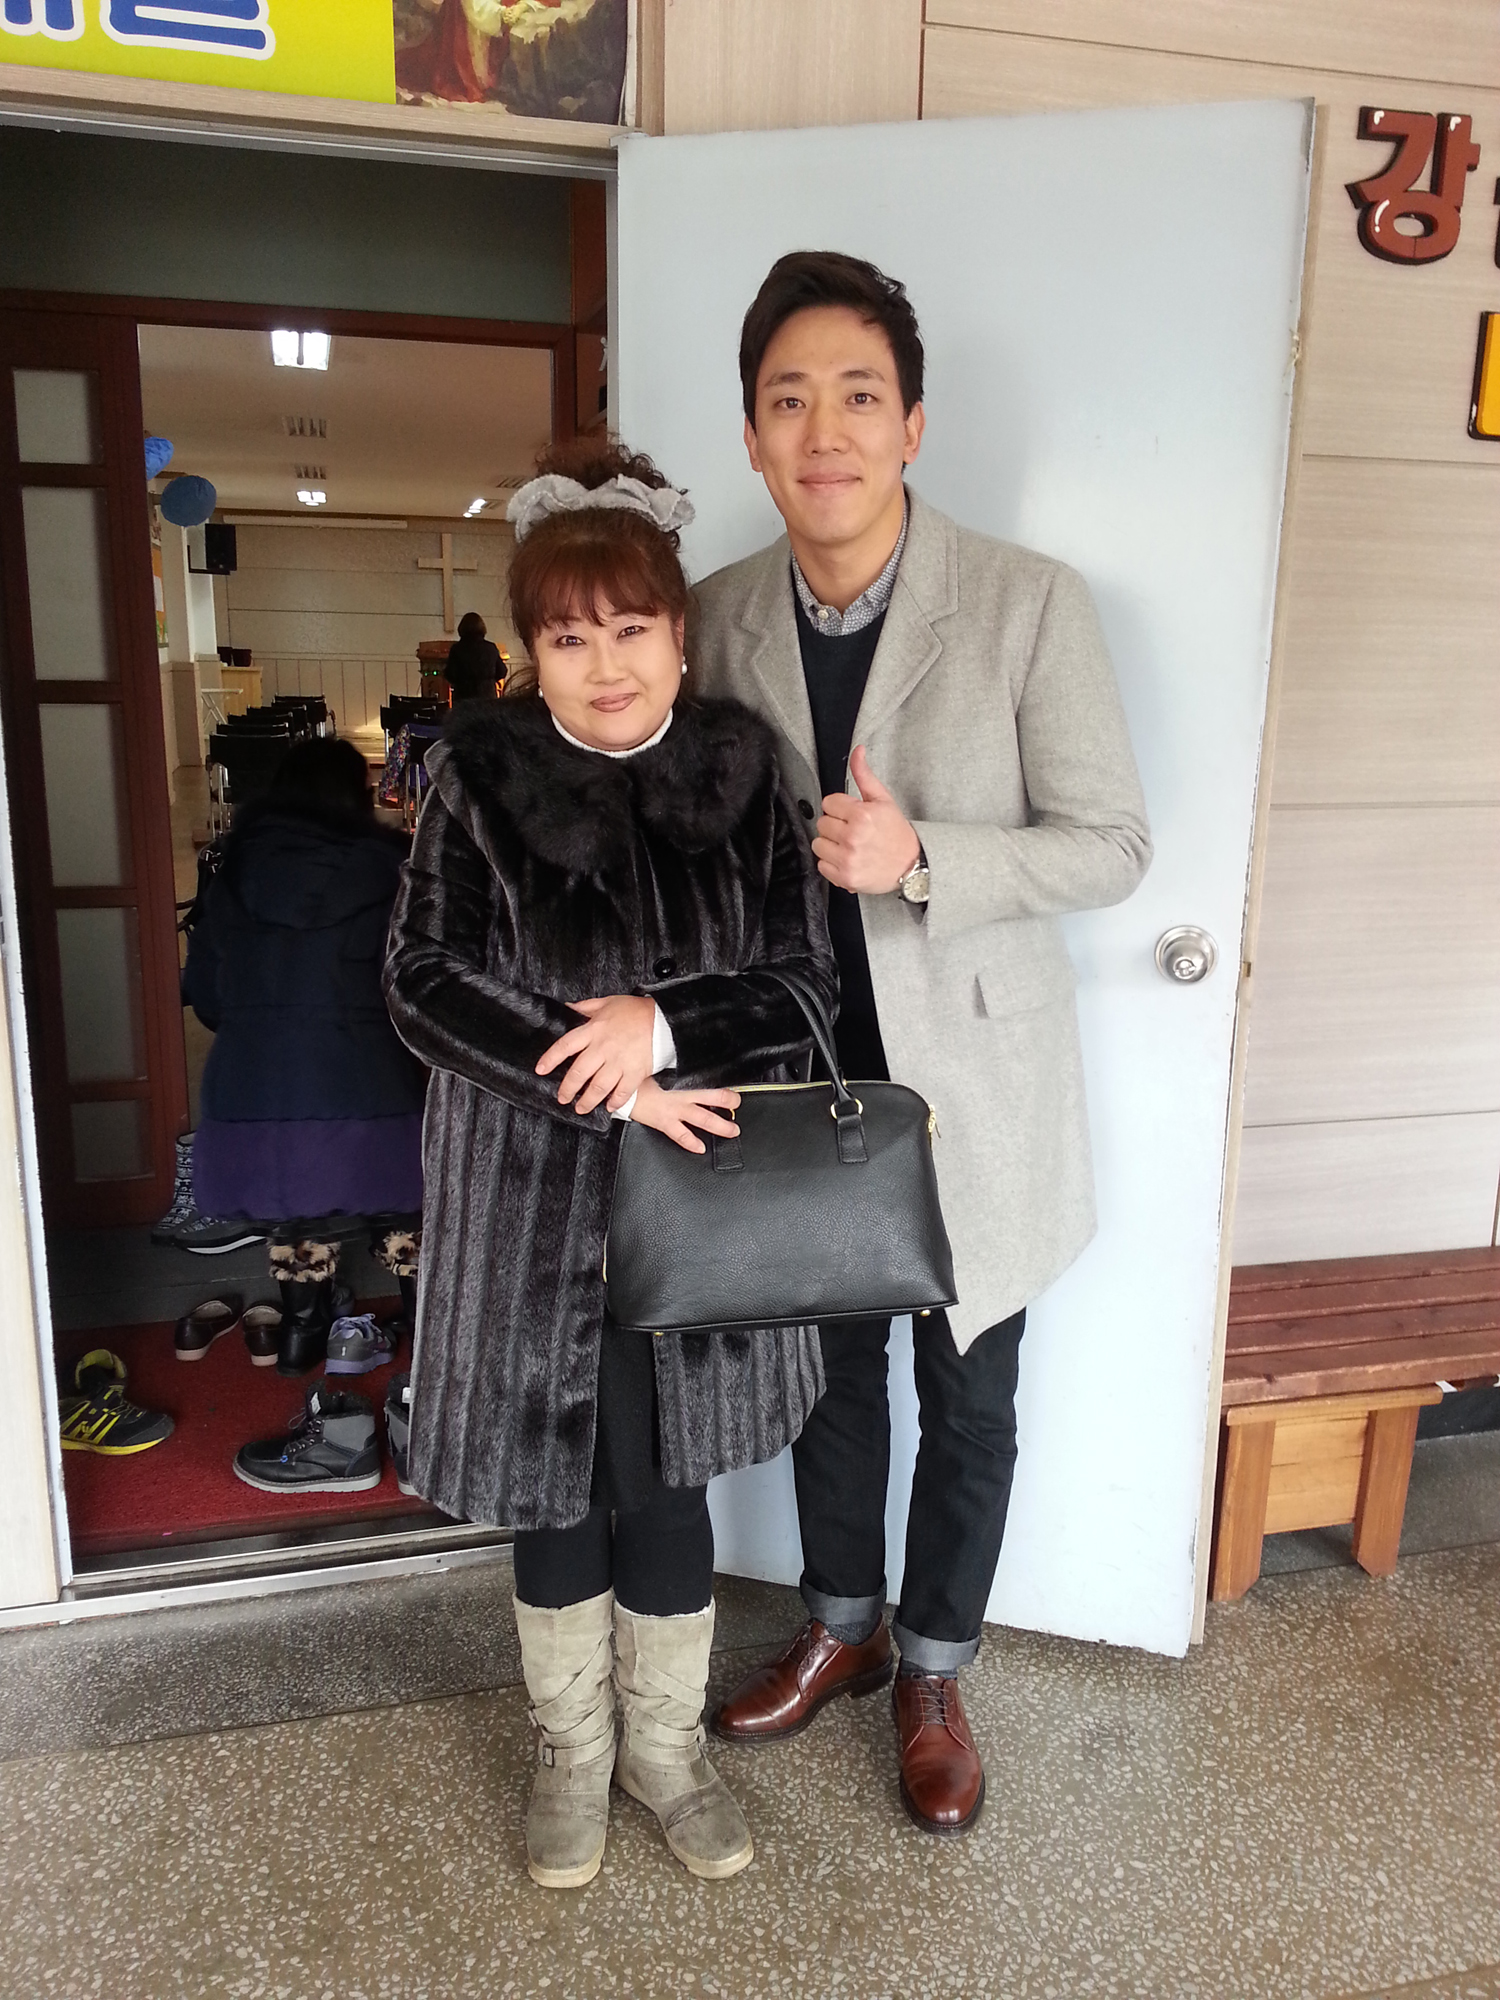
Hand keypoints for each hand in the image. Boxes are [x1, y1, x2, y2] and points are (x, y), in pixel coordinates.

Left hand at [536, 994, 655, 1114]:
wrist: (665, 1019)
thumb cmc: (636, 1010)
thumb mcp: (608, 1002)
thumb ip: (586, 1007)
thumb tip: (568, 1008)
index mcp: (594, 1030)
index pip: (565, 1046)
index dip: (550, 1059)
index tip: (541, 1070)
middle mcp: (603, 1048)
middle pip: (578, 1073)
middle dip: (567, 1089)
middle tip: (563, 1098)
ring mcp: (619, 1062)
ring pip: (597, 1087)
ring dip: (587, 1101)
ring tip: (581, 1108)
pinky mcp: (635, 1072)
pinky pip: (622, 1092)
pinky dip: (615, 1102)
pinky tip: (609, 1107)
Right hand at [628, 1078, 740, 1153]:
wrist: (622, 1094)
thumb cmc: (639, 1082)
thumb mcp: (658, 1072)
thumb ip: (674, 1073)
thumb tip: (683, 1068)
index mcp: (682, 1085)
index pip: (708, 1084)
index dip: (723, 1087)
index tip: (734, 1090)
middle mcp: (681, 1098)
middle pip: (712, 1099)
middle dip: (728, 1103)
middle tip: (737, 1106)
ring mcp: (674, 1112)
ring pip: (703, 1119)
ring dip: (720, 1126)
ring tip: (732, 1130)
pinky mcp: (664, 1123)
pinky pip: (681, 1135)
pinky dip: (691, 1142)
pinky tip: (700, 1148)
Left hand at [812, 745, 920, 894]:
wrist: (911, 865)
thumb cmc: (896, 832)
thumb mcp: (883, 800)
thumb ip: (864, 775)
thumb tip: (857, 751)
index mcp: (861, 815)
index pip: (828, 803)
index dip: (840, 808)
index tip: (852, 815)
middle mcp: (853, 837)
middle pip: (822, 823)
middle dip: (836, 825)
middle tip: (853, 831)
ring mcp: (848, 859)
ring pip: (818, 844)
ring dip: (831, 845)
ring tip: (849, 846)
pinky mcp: (845, 878)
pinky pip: (821, 865)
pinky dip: (832, 863)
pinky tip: (848, 859)